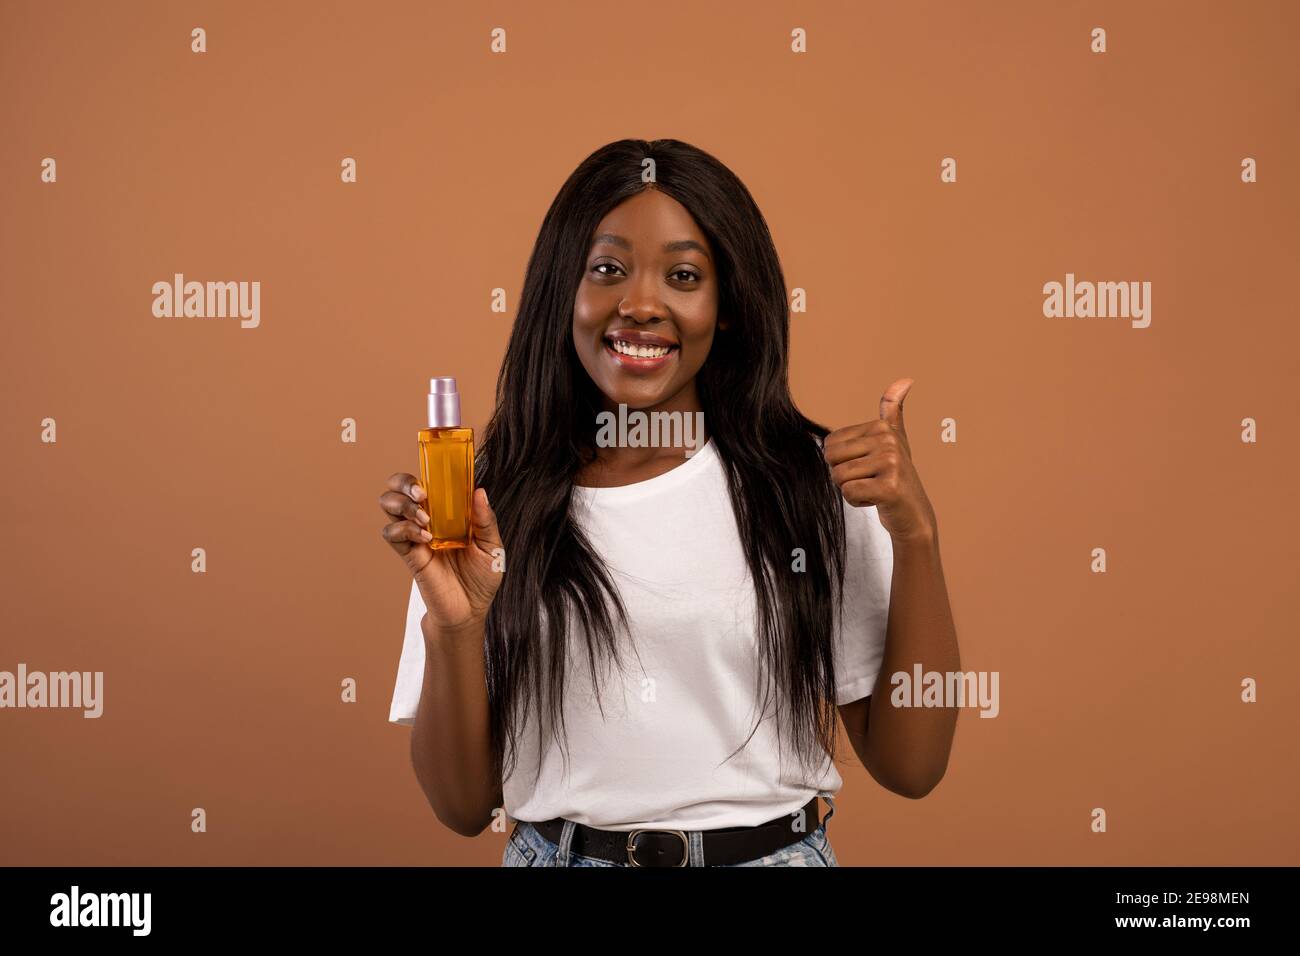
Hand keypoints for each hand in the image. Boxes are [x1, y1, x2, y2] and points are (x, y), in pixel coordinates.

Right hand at [379, 474, 504, 632]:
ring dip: (403, 505)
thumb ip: (486, 521)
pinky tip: (425, 537)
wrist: (470, 611)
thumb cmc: (482, 578)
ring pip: (389, 505)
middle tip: (421, 493)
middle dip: (404, 482)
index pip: (430, 481)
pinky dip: (404, 529)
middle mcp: (428, 519)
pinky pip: (391, 533)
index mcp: (448, 512)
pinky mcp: (408, 554)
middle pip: (399, 487)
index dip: (427, 470)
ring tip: (425, 518)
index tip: (436, 469)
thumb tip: (479, 491)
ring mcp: (416, 535)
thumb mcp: (493, 547)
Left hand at [823, 378, 937, 543]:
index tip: (867, 467)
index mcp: (882, 428)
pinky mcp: (889, 487)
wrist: (914, 514)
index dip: (842, 461)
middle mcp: (888, 440)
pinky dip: (858, 502)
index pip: (830, 444)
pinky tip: (877, 500)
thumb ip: (892, 410)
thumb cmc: (897, 476)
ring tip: (874, 489)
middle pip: (831, 459)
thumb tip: (906, 379)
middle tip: (869, 480)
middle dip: (844, 476)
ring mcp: (891, 463)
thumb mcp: (894, 439)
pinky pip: (849, 493)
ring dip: (852, 490)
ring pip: (839, 477)